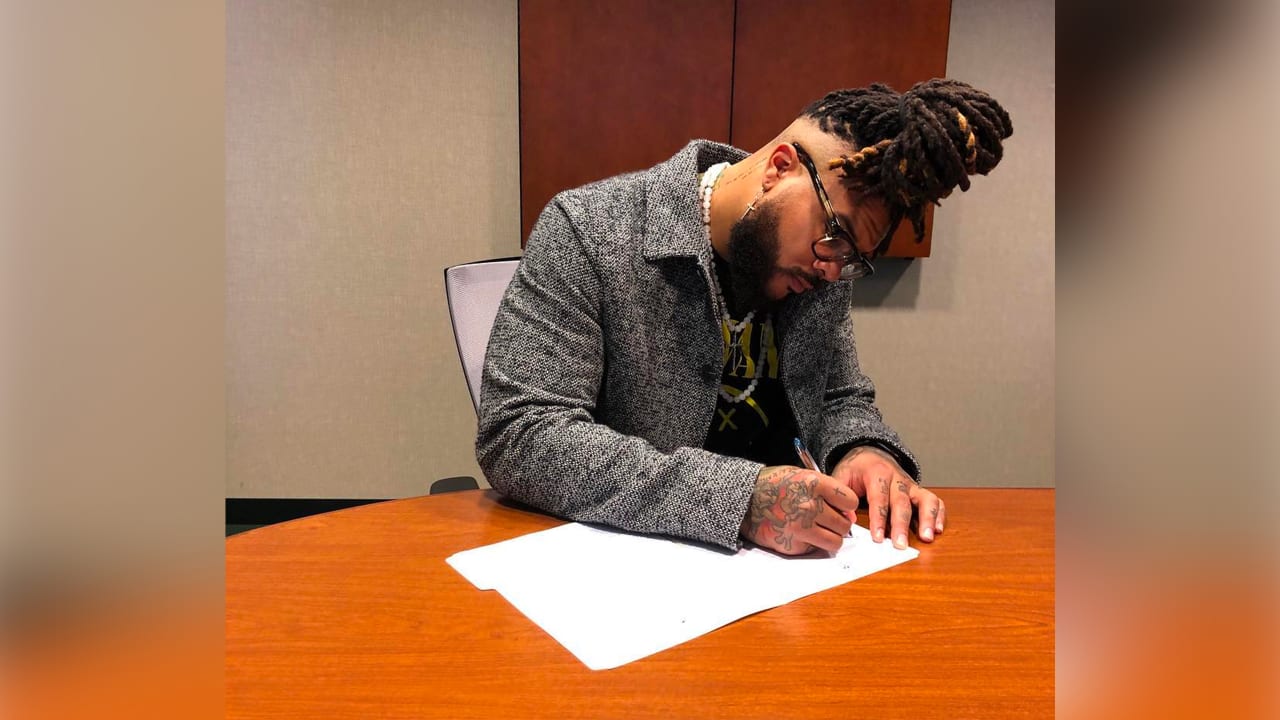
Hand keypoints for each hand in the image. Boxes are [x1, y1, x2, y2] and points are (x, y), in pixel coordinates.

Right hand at [740, 465, 858, 554]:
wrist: (744, 499)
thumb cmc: (774, 485)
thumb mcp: (801, 476)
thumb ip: (826, 491)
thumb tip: (848, 514)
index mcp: (815, 484)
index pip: (850, 501)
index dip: (846, 505)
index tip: (839, 507)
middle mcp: (810, 506)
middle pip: (844, 525)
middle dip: (838, 524)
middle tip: (826, 521)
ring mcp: (801, 527)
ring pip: (835, 542)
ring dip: (829, 538)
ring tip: (816, 530)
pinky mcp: (793, 544)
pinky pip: (815, 549)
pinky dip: (809, 543)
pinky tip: (797, 532)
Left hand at [830, 446, 945, 548]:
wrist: (870, 453)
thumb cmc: (856, 469)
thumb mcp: (841, 475)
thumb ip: (842, 495)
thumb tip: (847, 518)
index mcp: (877, 473)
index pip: (879, 498)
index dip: (878, 519)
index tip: (877, 538)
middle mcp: (897, 478)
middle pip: (902, 502)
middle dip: (901, 525)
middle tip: (901, 545)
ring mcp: (911, 485)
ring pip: (925, 499)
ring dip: (928, 519)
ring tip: (927, 538)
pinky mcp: (919, 491)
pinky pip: (934, 500)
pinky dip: (939, 514)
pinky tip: (937, 530)